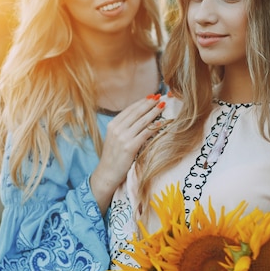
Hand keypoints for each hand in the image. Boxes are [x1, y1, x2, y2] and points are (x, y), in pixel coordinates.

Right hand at [90, 96, 165, 214]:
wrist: (107, 174)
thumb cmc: (113, 157)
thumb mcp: (114, 138)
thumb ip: (123, 128)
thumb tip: (138, 118)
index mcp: (112, 125)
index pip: (129, 109)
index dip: (141, 102)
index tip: (151, 97)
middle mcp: (117, 129)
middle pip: (137, 112)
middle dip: (149, 103)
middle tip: (160, 97)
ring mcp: (123, 138)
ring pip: (142, 121)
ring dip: (154, 112)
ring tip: (162, 106)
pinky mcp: (130, 147)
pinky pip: (146, 133)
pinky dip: (155, 127)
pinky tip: (163, 123)